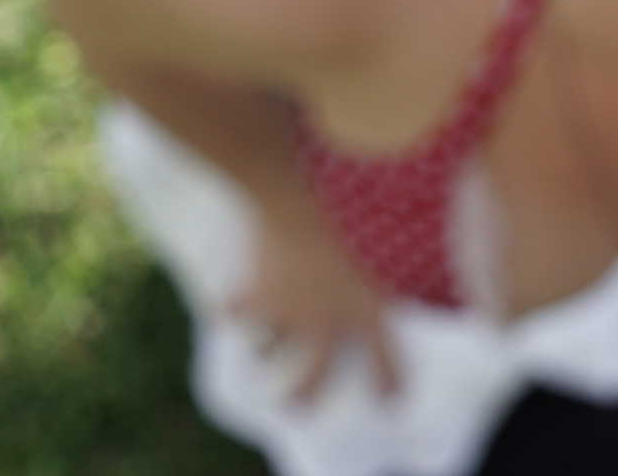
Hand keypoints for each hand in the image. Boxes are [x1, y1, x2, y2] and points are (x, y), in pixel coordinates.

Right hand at [228, 203, 400, 406]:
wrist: (295, 207)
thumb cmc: (348, 220)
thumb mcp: (380, 249)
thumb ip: (378, 279)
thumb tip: (387, 290)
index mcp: (365, 311)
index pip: (385, 358)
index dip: (389, 382)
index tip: (390, 402)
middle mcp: (325, 323)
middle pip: (314, 378)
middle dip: (304, 398)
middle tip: (299, 409)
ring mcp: (286, 315)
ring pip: (267, 352)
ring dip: (262, 354)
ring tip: (260, 355)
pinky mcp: (253, 300)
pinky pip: (235, 313)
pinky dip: (230, 310)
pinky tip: (227, 310)